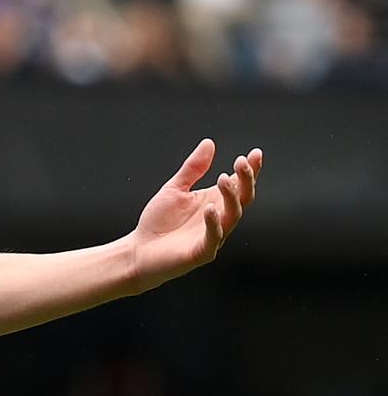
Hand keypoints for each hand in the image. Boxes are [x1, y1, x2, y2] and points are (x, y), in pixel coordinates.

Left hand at [127, 139, 261, 292]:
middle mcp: (219, 218)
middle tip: (241, 163)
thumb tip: (209, 142)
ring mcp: (212, 236)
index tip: (256, 153)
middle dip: (245, 181)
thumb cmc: (159, 221)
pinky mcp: (201, 252)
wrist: (139, 250)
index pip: (239, 185)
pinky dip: (214, 224)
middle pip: (242, 199)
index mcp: (215, 202)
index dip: (250, 171)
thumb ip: (193, 168)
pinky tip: (211, 208)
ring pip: (232, 217)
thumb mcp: (175, 188)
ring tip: (223, 179)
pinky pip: (214, 239)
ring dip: (231, 198)